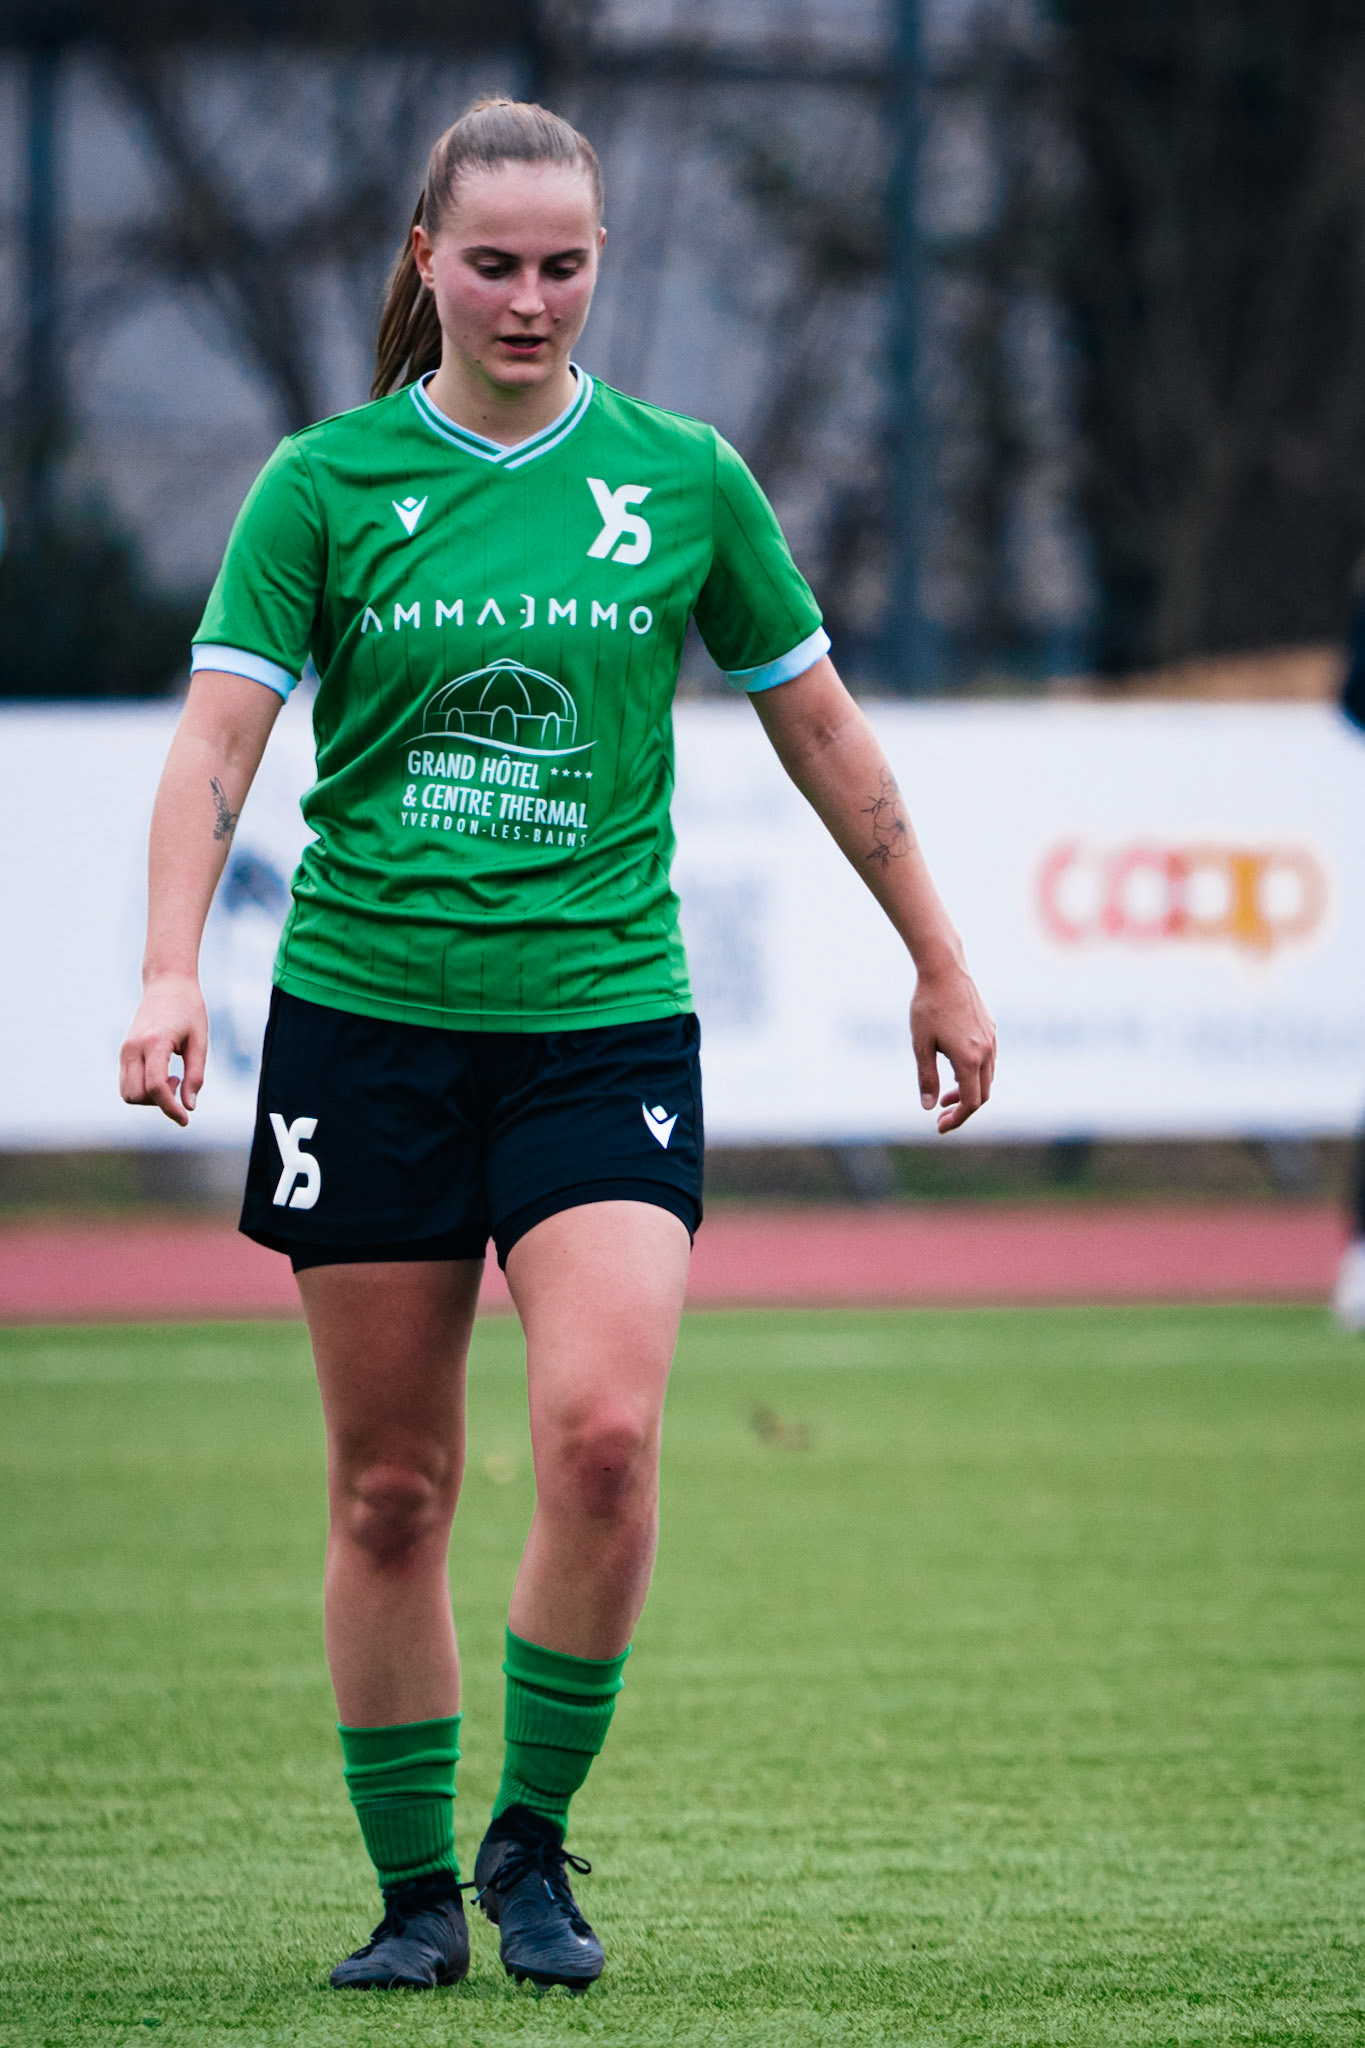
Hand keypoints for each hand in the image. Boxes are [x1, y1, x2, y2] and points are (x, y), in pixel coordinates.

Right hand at [119, 973, 208, 1126]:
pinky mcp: (124, 1051)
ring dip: (149, 1098)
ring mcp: (125, 1049)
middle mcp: (133, 1047)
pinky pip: (126, 1083)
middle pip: (137, 1095)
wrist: (167, 983)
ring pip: (127, 1093)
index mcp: (154, 1042)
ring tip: (171, 1078)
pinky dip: (143, 1090)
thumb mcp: (200, 1042)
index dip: (170, 1109)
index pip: (155, 1087)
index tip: (185, 1120)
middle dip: (159, 1102)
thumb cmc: (189, 1010)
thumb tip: (189, 1107)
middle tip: (179, 1082)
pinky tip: (162, 1075)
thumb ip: (195, 1075)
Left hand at [910, 961, 995, 1133]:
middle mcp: (986, 1052)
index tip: (939, 1126)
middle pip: (982, 1094)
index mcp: (969, 1059)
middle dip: (962, 1109)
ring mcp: (991, 1039)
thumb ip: (926, 1078)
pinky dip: (974, 1074)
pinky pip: (988, 1060)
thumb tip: (929, 1107)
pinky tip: (954, 1069)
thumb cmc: (928, 1006)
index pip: (971, 1102)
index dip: (957, 1119)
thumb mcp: (921, 1045)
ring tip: (945, 1096)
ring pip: (987, 1078)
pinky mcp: (991, 1028)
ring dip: (968, 1091)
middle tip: (941, 1116)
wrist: (945, 970)